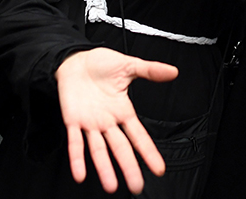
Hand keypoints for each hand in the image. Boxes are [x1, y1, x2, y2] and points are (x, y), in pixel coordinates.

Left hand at [56, 48, 178, 194]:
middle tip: (137, 186)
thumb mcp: (128, 65)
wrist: (74, 60)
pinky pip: (75, 143)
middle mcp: (108, 122)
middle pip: (121, 148)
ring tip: (111, 186)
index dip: (148, 152)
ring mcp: (90, 123)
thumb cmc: (100, 64)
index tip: (159, 169)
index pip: (139, 135)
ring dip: (104, 169)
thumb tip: (172, 72)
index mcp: (123, 111)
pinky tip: (80, 173)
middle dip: (129, 167)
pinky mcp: (72, 121)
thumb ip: (150, 71)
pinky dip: (77, 158)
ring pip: (99, 151)